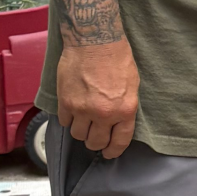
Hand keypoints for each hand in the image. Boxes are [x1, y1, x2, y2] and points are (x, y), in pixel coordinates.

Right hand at [56, 40, 140, 158]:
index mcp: (125, 109)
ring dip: (81, 129)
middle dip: (95, 141)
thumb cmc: (117, 58)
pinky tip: (73, 108)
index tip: (109, 153)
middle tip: (94, 134)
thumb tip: (118, 122)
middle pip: (95, 142)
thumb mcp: (132, 84)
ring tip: (84, 119)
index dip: (113, 151)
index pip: (120, 141)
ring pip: (78, 135)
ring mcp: (83, 109)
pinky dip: (68, 118)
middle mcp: (104, 113)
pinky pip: (65, 122)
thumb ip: (124, 107)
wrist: (95, 41)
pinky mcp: (66, 103)